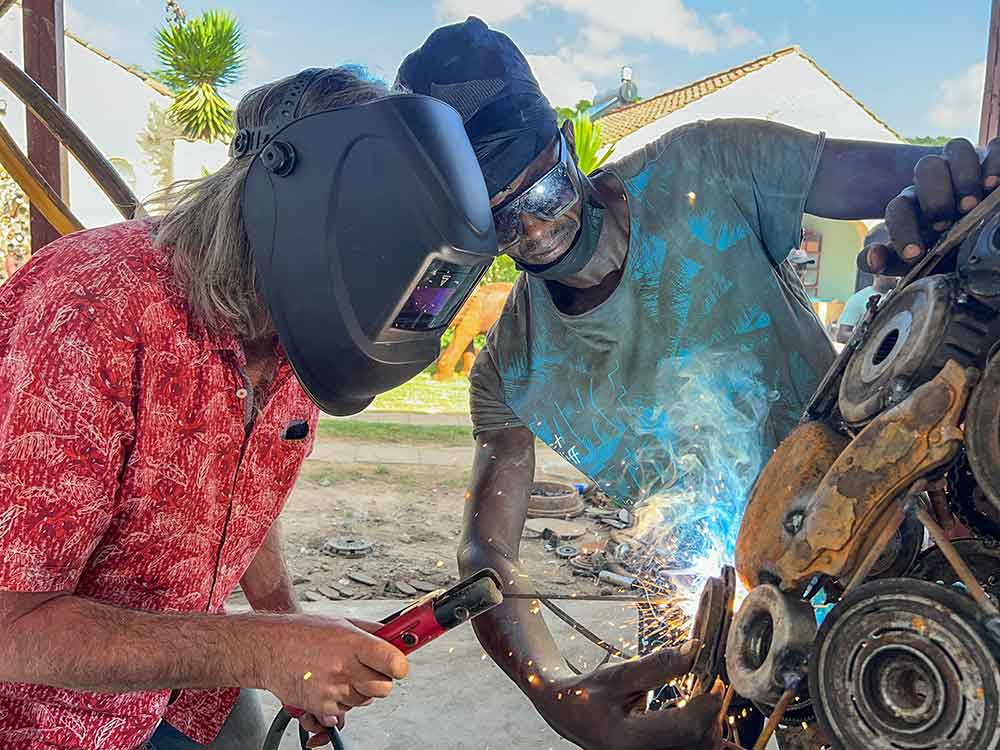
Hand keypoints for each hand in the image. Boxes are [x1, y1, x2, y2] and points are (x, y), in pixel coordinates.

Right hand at [259, 616, 407, 739]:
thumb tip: (396, 636)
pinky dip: (340, 701)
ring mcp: (333, 690)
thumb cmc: (302, 633)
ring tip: (340, 672)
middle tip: (369, 670)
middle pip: (384, 688)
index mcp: (353, 644)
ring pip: (364, 701)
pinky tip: (328, 684)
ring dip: (358, 691)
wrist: (268, 649)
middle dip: (380, 681)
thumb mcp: (341, 622)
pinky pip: (343, 711)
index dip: (399, 665)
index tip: (397, 665)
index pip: (394, 663)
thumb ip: (371, 631)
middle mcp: (345, 668)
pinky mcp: (321, 706)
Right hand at [535, 641, 722, 749]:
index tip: (714, 681)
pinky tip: (711, 724)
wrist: (565, 712)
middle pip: (700, 742)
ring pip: (700, 749)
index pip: (688, 728)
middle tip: (711, 685)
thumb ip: (657, 665)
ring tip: (702, 699)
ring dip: (709, 724)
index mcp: (630, 740)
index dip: (708, 703)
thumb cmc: (586, 693)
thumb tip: (693, 650)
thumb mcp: (617, 675)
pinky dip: (703, 737)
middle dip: (712, 712)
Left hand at [861, 137, 999, 275]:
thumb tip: (872, 259)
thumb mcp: (918, 259)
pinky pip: (993, 148)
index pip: (898, 207)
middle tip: (944, 223)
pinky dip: (994, 161)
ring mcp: (964, 167)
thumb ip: (889, 260)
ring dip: (963, 176)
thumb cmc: (944, 248)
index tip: (914, 254)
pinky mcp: (991, 160)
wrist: (977, 242)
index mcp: (913, 204)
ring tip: (972, 205)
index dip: (902, 228)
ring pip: (956, 148)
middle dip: (934, 195)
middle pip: (926, 168)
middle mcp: (935, 181)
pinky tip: (994, 184)